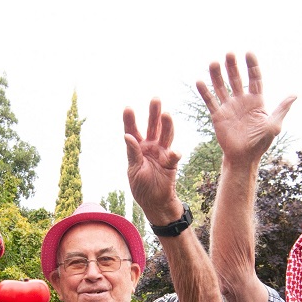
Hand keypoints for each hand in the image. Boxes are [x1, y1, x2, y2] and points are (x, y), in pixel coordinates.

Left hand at [123, 98, 183, 223]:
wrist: (154, 202)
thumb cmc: (141, 186)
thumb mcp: (133, 169)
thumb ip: (132, 153)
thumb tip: (127, 136)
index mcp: (138, 147)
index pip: (133, 130)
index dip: (130, 119)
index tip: (128, 108)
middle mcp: (151, 146)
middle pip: (153, 127)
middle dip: (154, 113)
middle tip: (156, 99)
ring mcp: (162, 153)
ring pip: (166, 136)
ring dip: (167, 125)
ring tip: (167, 114)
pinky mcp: (171, 163)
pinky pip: (174, 156)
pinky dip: (174, 154)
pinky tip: (173, 152)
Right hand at [198, 52, 295, 166]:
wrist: (243, 158)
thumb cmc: (260, 143)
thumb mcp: (273, 126)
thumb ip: (281, 109)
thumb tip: (295, 94)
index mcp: (256, 101)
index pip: (254, 78)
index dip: (252, 66)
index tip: (248, 53)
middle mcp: (241, 101)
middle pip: (236, 78)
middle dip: (233, 66)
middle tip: (229, 53)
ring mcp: (228, 107)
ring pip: (221, 87)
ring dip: (217, 75)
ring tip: (213, 62)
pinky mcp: (218, 116)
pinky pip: (210, 101)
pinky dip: (205, 91)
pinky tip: (200, 81)